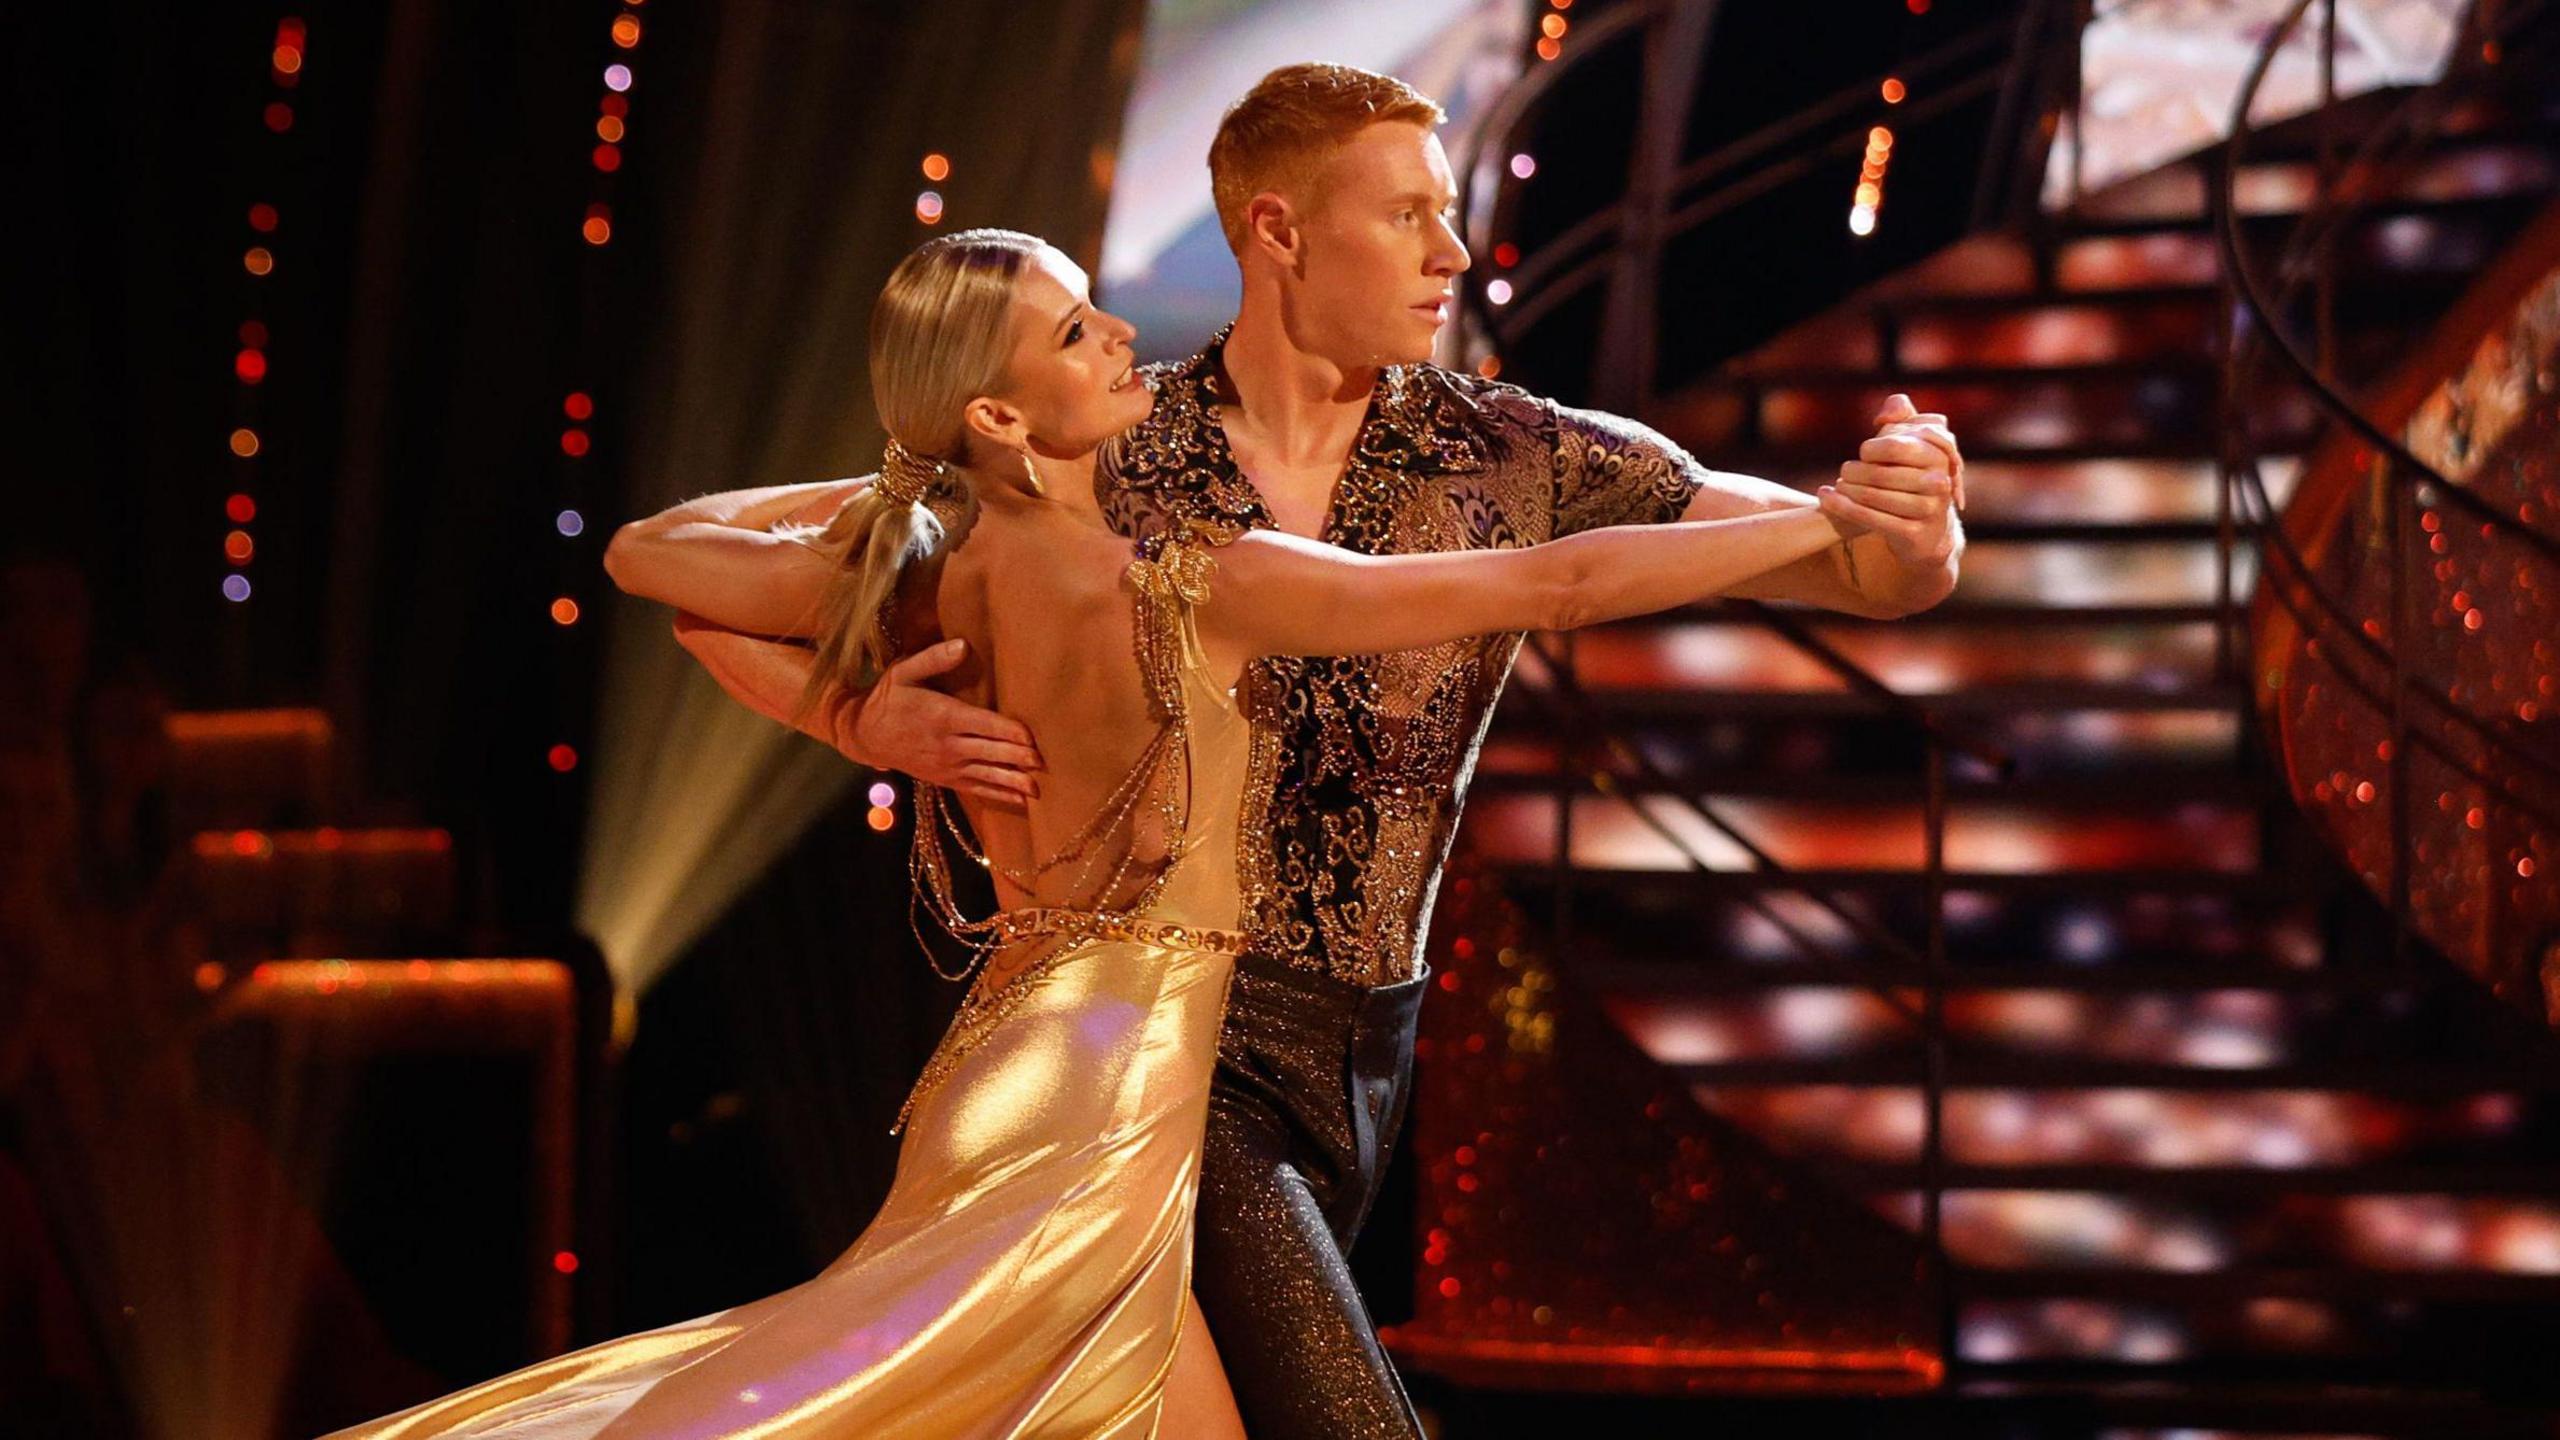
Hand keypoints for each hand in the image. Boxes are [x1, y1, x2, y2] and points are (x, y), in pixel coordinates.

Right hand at [846, 639, 1044, 805]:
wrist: (864, 735)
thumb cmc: (888, 698)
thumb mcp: (904, 672)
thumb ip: (933, 659)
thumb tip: (963, 645)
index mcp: (943, 716)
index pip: (985, 725)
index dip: (1010, 732)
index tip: (1033, 737)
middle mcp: (948, 744)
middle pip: (991, 752)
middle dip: (1019, 758)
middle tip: (1045, 762)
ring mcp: (947, 765)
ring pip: (987, 774)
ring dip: (1013, 781)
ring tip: (1038, 788)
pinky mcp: (945, 779)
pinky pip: (977, 788)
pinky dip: (999, 794)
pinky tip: (1021, 800)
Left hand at [1814, 392, 1962, 564]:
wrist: (1929, 530)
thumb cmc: (1913, 476)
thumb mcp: (1913, 441)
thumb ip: (1900, 414)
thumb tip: (1883, 417)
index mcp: (1939, 456)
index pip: (1893, 446)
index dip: (1871, 449)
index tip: (1864, 452)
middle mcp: (1939, 482)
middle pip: (1878, 473)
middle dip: (1853, 471)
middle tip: (1844, 471)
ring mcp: (1928, 510)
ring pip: (1870, 496)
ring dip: (1844, 489)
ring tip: (1837, 484)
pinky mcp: (1913, 533)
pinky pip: (1869, 518)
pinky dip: (1841, 507)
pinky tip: (1825, 499)